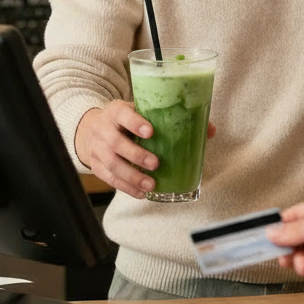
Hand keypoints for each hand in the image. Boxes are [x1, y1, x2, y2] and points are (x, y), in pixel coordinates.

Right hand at [75, 103, 217, 198]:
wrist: (93, 128)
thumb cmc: (126, 120)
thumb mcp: (141, 111)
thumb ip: (170, 118)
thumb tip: (209, 129)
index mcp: (115, 111)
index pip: (122, 113)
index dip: (134, 122)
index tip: (151, 131)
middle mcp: (103, 129)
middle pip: (115, 143)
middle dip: (136, 154)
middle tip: (156, 163)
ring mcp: (96, 148)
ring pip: (111, 164)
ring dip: (132, 176)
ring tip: (150, 185)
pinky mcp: (96, 165)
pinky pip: (108, 178)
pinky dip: (125, 187)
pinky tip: (140, 193)